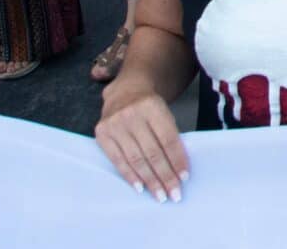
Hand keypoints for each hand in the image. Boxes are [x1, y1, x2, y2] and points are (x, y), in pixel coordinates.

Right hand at [97, 87, 189, 202]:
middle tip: (174, 194)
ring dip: (150, 181)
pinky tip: (140, 187)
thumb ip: (169, 136)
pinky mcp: (102, 133)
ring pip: (136, 159)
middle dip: (165, 176)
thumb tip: (178, 170)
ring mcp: (114, 124)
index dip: (177, 160)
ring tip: (159, 195)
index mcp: (152, 106)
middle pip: (152, 152)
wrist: (124, 92)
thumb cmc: (150, 108)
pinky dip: (130, 176)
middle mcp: (131, 114)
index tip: (185, 178)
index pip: (168, 139)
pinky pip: (118, 160)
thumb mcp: (164, 113)